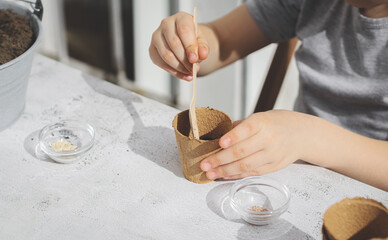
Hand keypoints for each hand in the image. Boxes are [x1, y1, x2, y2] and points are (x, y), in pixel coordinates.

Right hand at [149, 12, 208, 80]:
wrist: (185, 40)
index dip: (189, 46)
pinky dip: (174, 72)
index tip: (195, 59)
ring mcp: (156, 37)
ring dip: (180, 68)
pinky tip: (184, 75)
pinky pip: (162, 63)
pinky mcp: (152, 50)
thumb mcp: (202, 40)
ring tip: (190, 73)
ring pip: (166, 56)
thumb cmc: (193, 38)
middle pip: (174, 44)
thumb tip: (202, 55)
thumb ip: (203, 47)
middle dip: (185, 60)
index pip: (183, 30)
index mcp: (180, 18)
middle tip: (194, 69)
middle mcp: (166, 24)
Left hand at [200, 110, 314, 178]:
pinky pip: (252, 173)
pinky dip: (236, 175)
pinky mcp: (274, 166)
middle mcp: (269, 138)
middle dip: (220, 159)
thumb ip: (239, 127)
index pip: (246, 129)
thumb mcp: (259, 118)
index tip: (219, 143)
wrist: (301, 134)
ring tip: (210, 173)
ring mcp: (272, 154)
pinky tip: (224, 176)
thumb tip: (214, 137)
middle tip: (204, 164)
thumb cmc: (274, 123)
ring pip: (246, 165)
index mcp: (263, 122)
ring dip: (225, 171)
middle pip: (242, 151)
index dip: (233, 137)